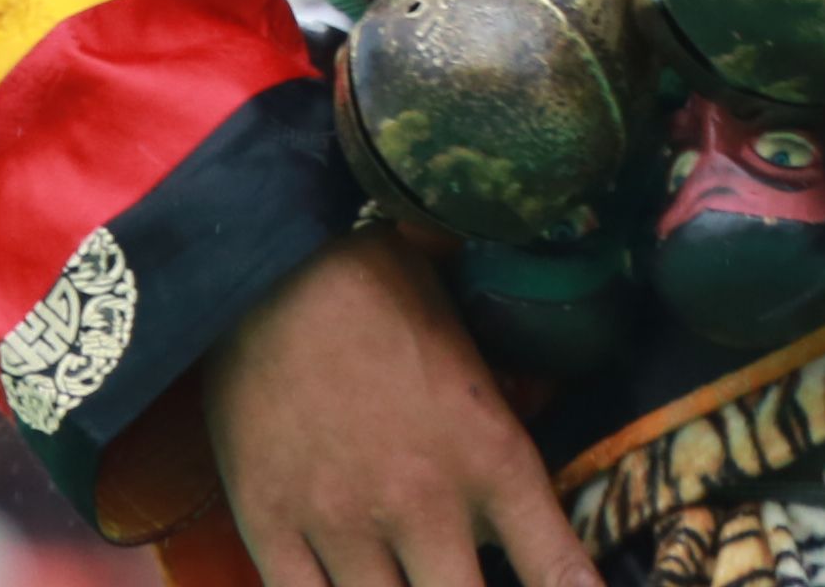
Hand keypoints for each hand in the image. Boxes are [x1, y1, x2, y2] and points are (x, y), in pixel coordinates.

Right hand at [203, 235, 604, 586]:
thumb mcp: (477, 357)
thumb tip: (522, 483)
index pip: (553, 564)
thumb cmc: (387, 294)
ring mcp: (344, 523)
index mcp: (491, 456)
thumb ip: (500, 436)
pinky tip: (342, 586)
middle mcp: (424, 504)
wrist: (278, 270)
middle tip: (460, 578)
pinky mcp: (272, 527)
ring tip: (403, 575)